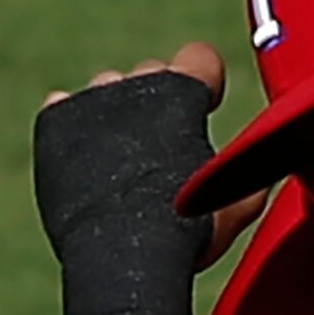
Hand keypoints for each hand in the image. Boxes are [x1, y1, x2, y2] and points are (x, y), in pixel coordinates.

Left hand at [42, 43, 265, 268]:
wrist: (122, 256)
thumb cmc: (186, 231)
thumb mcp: (237, 202)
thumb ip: (248, 170)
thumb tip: (260, 168)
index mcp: (183, 93)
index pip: (199, 58)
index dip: (205, 81)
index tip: (205, 105)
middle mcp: (134, 84)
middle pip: (151, 74)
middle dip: (159, 102)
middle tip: (162, 147)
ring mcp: (88, 102)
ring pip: (106, 90)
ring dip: (117, 113)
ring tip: (124, 159)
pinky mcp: (53, 124)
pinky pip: (64, 108)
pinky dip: (74, 127)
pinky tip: (88, 158)